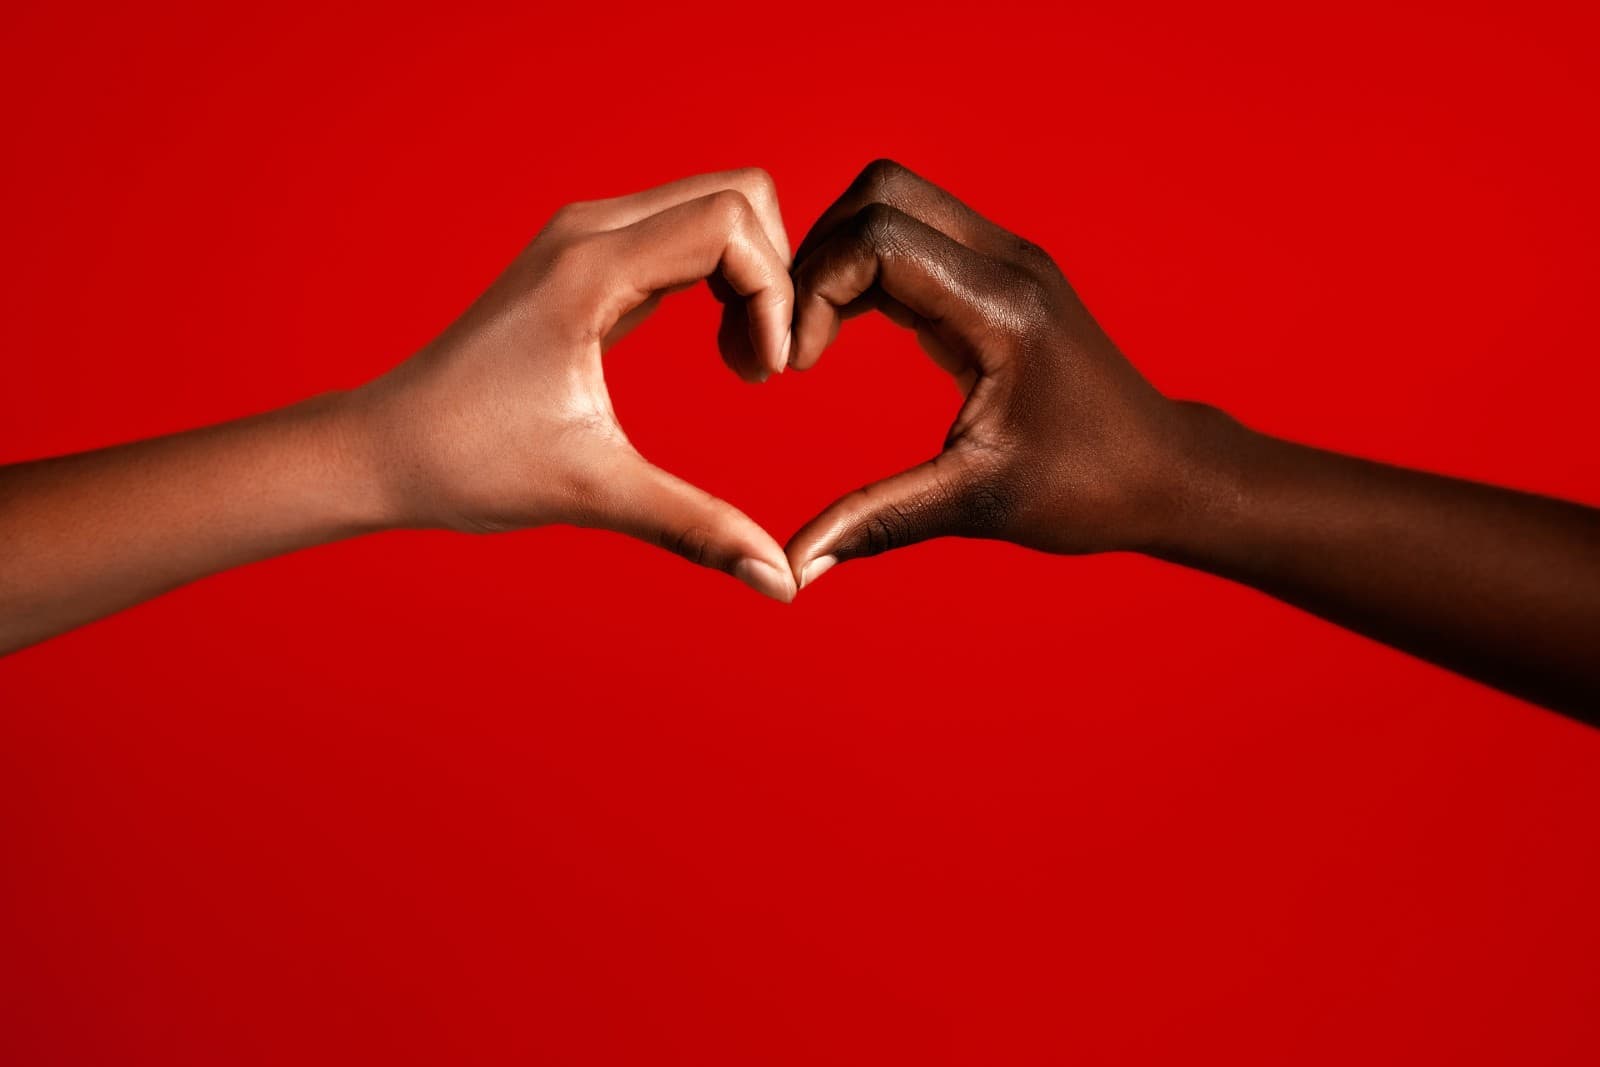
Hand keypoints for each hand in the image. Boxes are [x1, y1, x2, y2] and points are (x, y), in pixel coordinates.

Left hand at [355, 168, 798, 601]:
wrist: (386, 448)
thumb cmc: (468, 462)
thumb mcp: (595, 492)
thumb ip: (698, 528)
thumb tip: (781, 583)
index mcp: (590, 267)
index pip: (729, 221)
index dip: (774, 291)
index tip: (765, 373)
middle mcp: (590, 231)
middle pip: (736, 194)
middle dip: (775, 274)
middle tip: (764, 364)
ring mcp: (586, 239)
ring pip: (715, 208)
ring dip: (752, 278)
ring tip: (744, 363)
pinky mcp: (588, 262)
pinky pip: (685, 237)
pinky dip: (723, 281)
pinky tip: (721, 350)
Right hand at [784, 160, 1191, 587]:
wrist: (1162, 471)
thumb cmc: (1087, 489)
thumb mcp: (977, 504)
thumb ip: (880, 521)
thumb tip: (794, 564)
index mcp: (1004, 308)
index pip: (880, 240)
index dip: (816, 290)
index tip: (799, 366)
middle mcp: (1008, 262)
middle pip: (880, 193)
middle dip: (816, 255)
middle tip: (793, 339)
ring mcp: (1006, 260)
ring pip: (893, 202)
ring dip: (837, 257)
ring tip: (809, 336)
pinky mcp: (997, 275)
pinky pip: (912, 236)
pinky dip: (863, 270)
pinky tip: (843, 333)